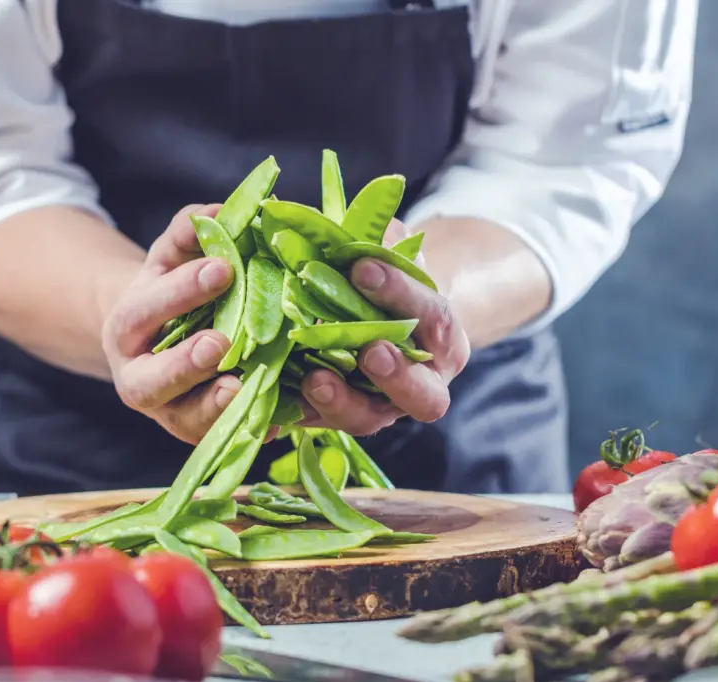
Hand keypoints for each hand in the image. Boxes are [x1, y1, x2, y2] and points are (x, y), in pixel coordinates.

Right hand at [101, 204, 242, 443]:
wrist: (159, 341)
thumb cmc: (171, 290)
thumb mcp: (173, 257)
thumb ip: (188, 232)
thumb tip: (215, 210)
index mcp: (127, 328)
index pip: (145, 309)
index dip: (181, 291)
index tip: (223, 268)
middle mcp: (138, 379)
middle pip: (151, 382)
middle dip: (184, 364)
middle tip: (220, 342)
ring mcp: (168, 414)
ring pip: (184, 422)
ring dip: (215, 408)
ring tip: (247, 387)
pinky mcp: (199, 435)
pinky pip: (222, 440)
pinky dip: (251, 429)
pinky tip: (281, 417)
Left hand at [298, 220, 470, 434]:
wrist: (378, 320)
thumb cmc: (386, 282)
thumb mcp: (391, 254)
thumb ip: (379, 241)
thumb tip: (348, 223)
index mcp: (443, 337)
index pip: (433, 316)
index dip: (400, 292)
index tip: (362, 268)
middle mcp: (424, 384)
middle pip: (424, 396)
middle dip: (398, 375)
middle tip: (371, 351)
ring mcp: (382, 408)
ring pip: (369, 419)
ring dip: (342, 402)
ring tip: (314, 380)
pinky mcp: (339, 418)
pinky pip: (320, 423)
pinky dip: (298, 411)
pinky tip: (274, 396)